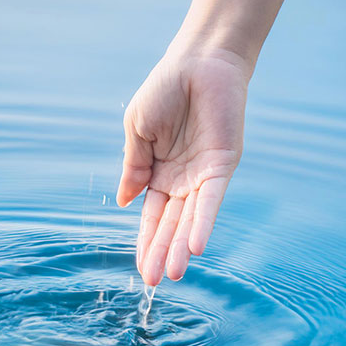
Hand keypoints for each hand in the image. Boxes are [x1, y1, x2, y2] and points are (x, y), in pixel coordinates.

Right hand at [116, 47, 246, 285]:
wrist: (199, 61)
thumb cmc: (166, 90)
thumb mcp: (137, 131)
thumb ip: (132, 166)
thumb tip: (122, 202)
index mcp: (158, 173)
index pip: (151, 217)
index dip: (146, 242)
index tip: (141, 272)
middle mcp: (182, 181)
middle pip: (170, 224)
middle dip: (161, 253)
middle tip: (154, 284)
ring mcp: (202, 176)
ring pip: (191, 219)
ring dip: (182, 246)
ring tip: (174, 274)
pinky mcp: (222, 165)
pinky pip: (211, 200)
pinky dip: (204, 222)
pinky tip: (197, 246)